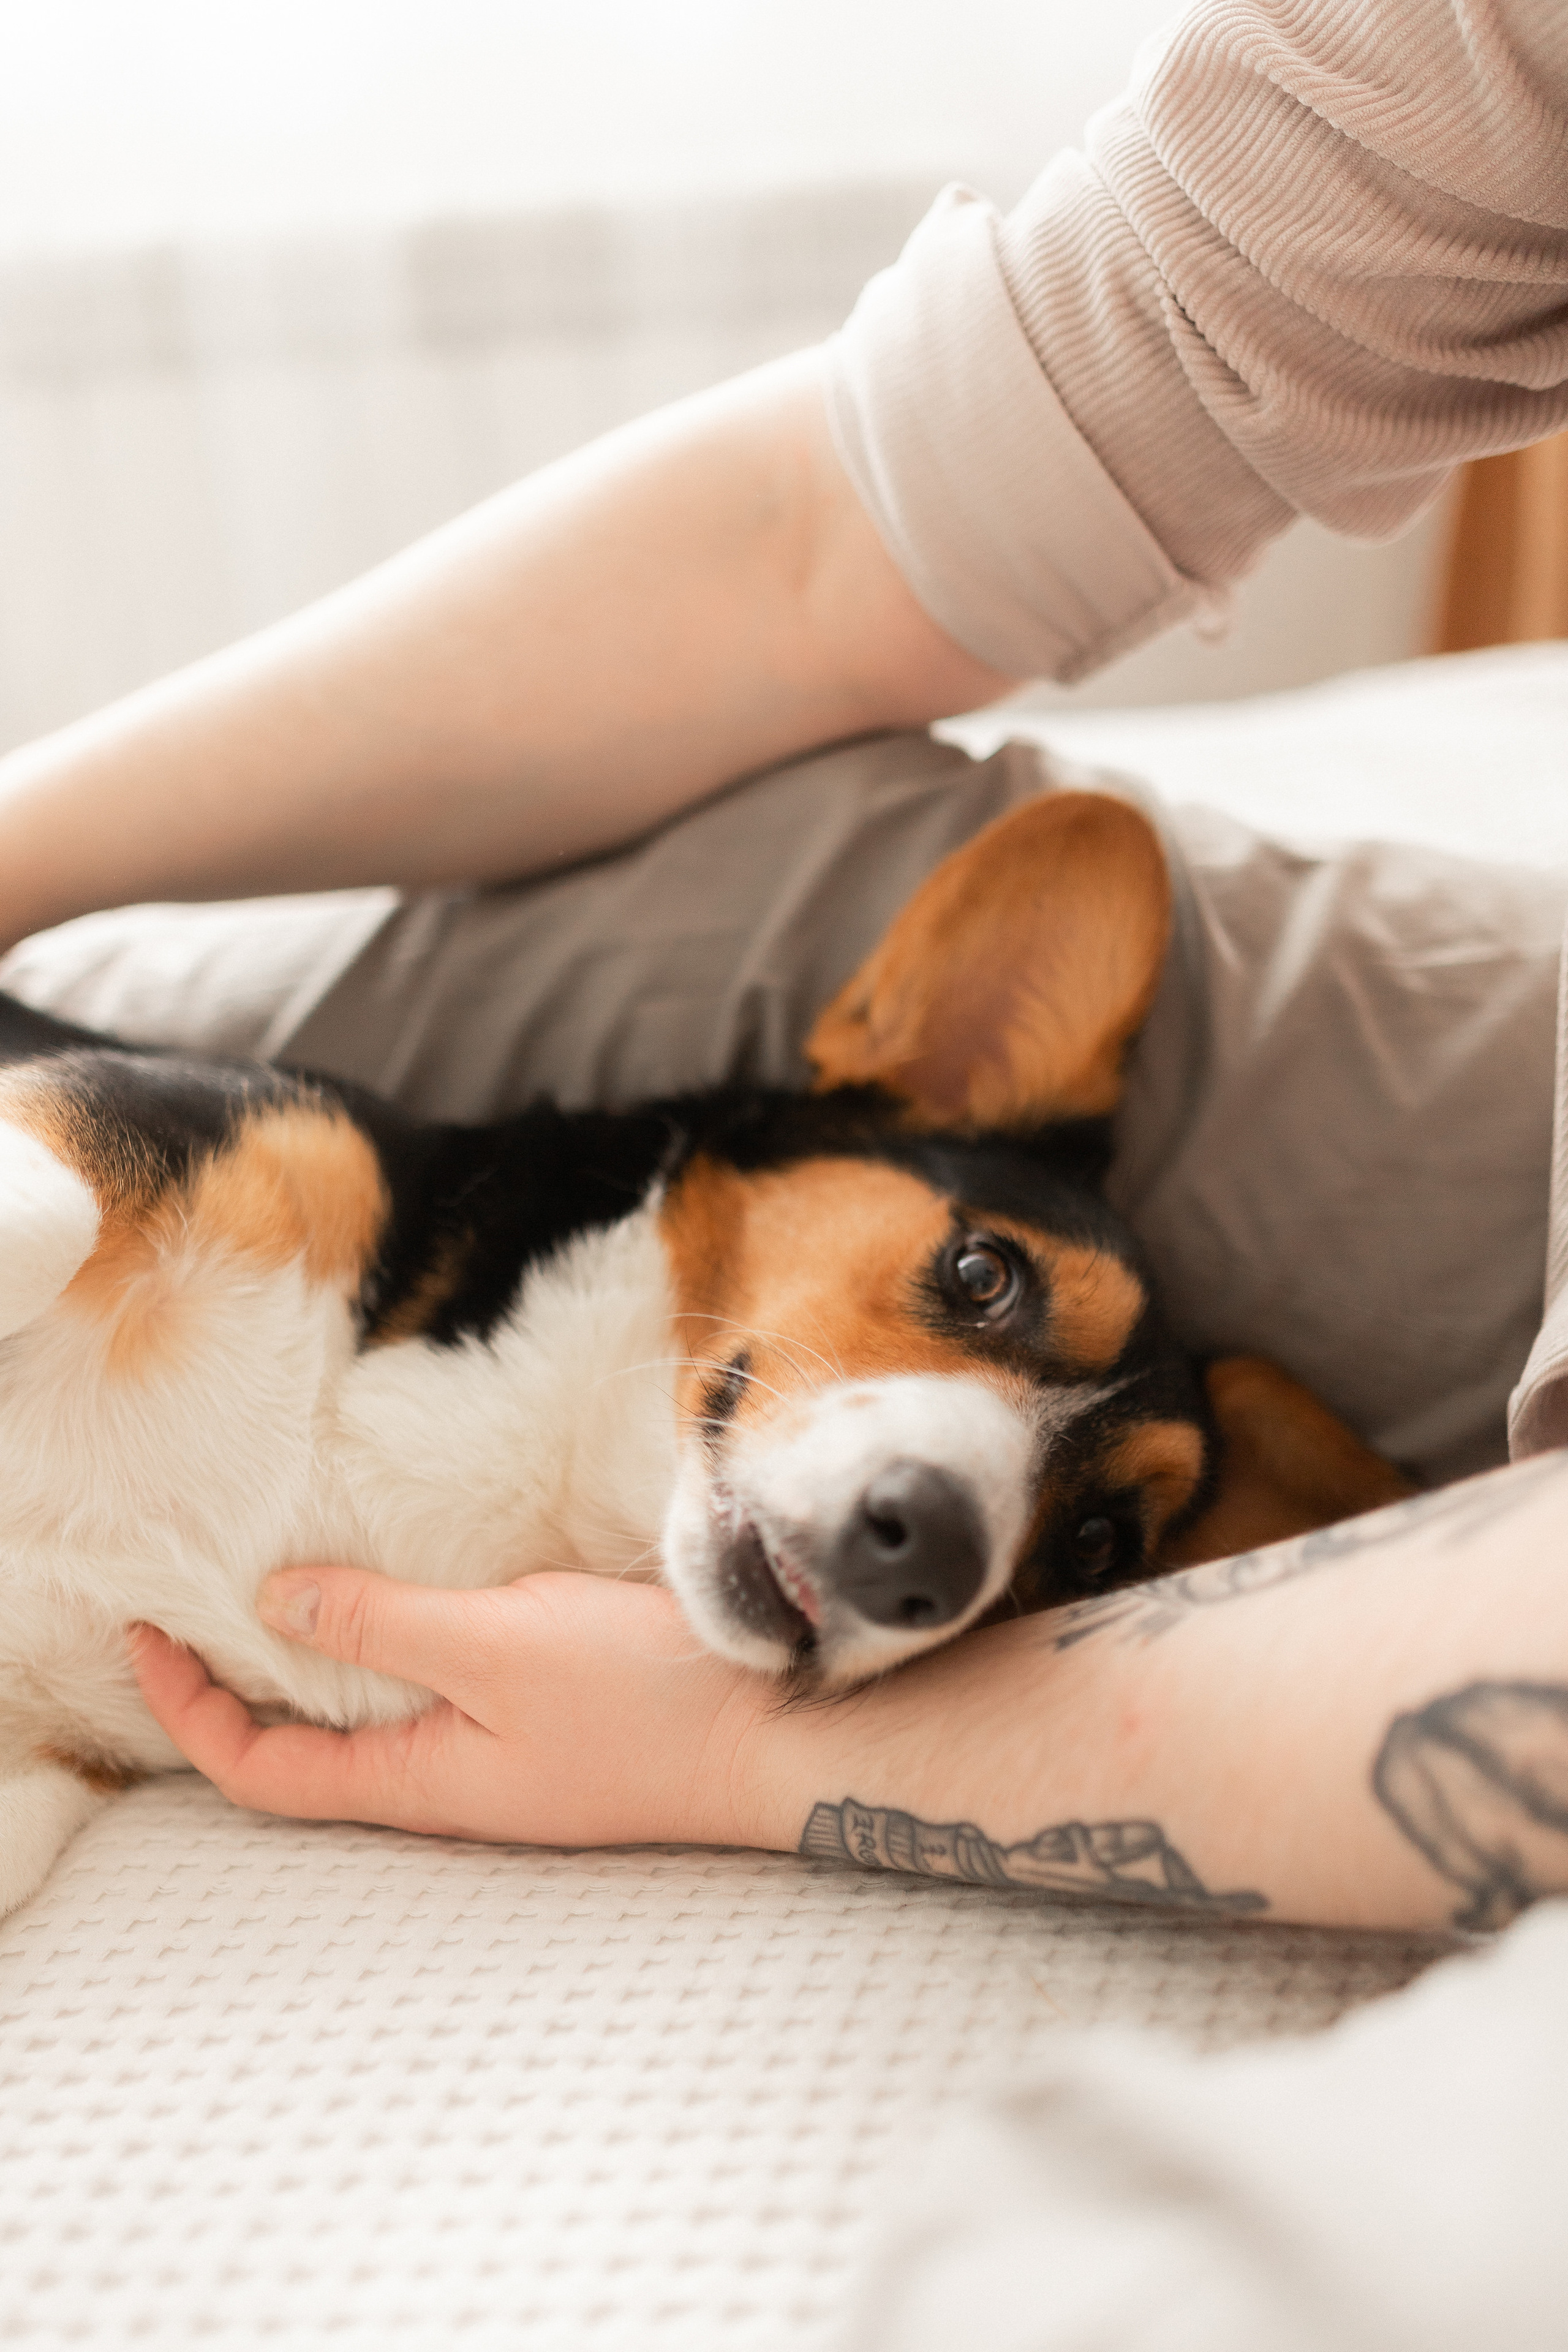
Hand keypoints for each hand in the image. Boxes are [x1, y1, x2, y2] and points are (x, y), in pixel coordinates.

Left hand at [131, 1568, 772, 1849]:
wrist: (780, 1732)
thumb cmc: (641, 1701)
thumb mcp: (495, 1643)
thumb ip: (382, 1623)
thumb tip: (274, 1602)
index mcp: (419, 1780)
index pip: (261, 1770)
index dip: (189, 1710)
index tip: (146, 1634)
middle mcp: (448, 1782)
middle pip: (303, 1755)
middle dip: (233, 1691)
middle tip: (194, 1611)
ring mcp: (499, 1758)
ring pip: (367, 1725)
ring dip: (309, 1668)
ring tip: (277, 1593)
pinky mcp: (544, 1723)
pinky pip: (431, 1696)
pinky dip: (385, 1650)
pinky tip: (400, 1600)